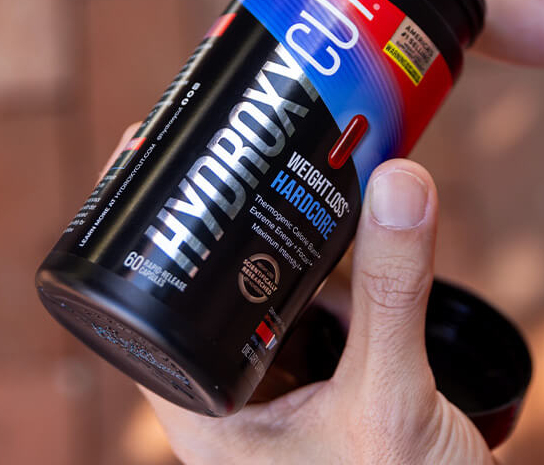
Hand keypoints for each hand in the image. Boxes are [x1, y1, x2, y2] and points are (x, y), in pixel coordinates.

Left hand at [141, 160, 494, 464]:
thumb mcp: (388, 401)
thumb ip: (394, 292)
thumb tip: (397, 179)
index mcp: (207, 413)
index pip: (147, 301)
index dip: (145, 223)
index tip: (146, 146)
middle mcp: (238, 394)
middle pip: (219, 281)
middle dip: (234, 212)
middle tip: (241, 131)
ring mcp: (292, 385)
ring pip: (283, 286)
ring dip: (301, 232)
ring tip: (309, 157)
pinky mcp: (339, 379)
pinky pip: (334, 303)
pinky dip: (349, 263)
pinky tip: (365, 220)